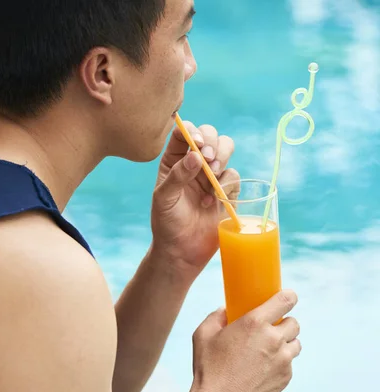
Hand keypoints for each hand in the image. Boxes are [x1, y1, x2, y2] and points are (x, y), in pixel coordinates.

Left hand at [151, 121, 238, 278]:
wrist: (182, 252)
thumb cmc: (167, 224)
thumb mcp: (164, 198)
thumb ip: (177, 176)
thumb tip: (196, 156)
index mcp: (174, 160)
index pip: (184, 132)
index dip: (193, 132)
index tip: (196, 145)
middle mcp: (195, 164)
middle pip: (210, 135)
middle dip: (212, 142)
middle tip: (208, 159)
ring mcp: (213, 176)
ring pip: (226, 149)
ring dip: (222, 157)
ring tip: (212, 175)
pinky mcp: (228, 191)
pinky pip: (234, 175)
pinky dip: (227, 184)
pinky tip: (212, 202)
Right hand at [188, 291, 300, 391]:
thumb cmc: (208, 369)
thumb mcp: (203, 335)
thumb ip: (216, 316)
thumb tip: (225, 311)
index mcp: (255, 322)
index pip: (286, 300)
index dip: (288, 297)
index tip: (285, 299)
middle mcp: (273, 339)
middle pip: (294, 322)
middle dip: (284, 324)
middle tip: (269, 330)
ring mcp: (283, 360)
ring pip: (295, 344)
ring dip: (285, 344)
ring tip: (268, 351)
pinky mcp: (285, 377)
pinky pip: (289, 364)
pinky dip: (280, 364)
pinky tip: (263, 370)